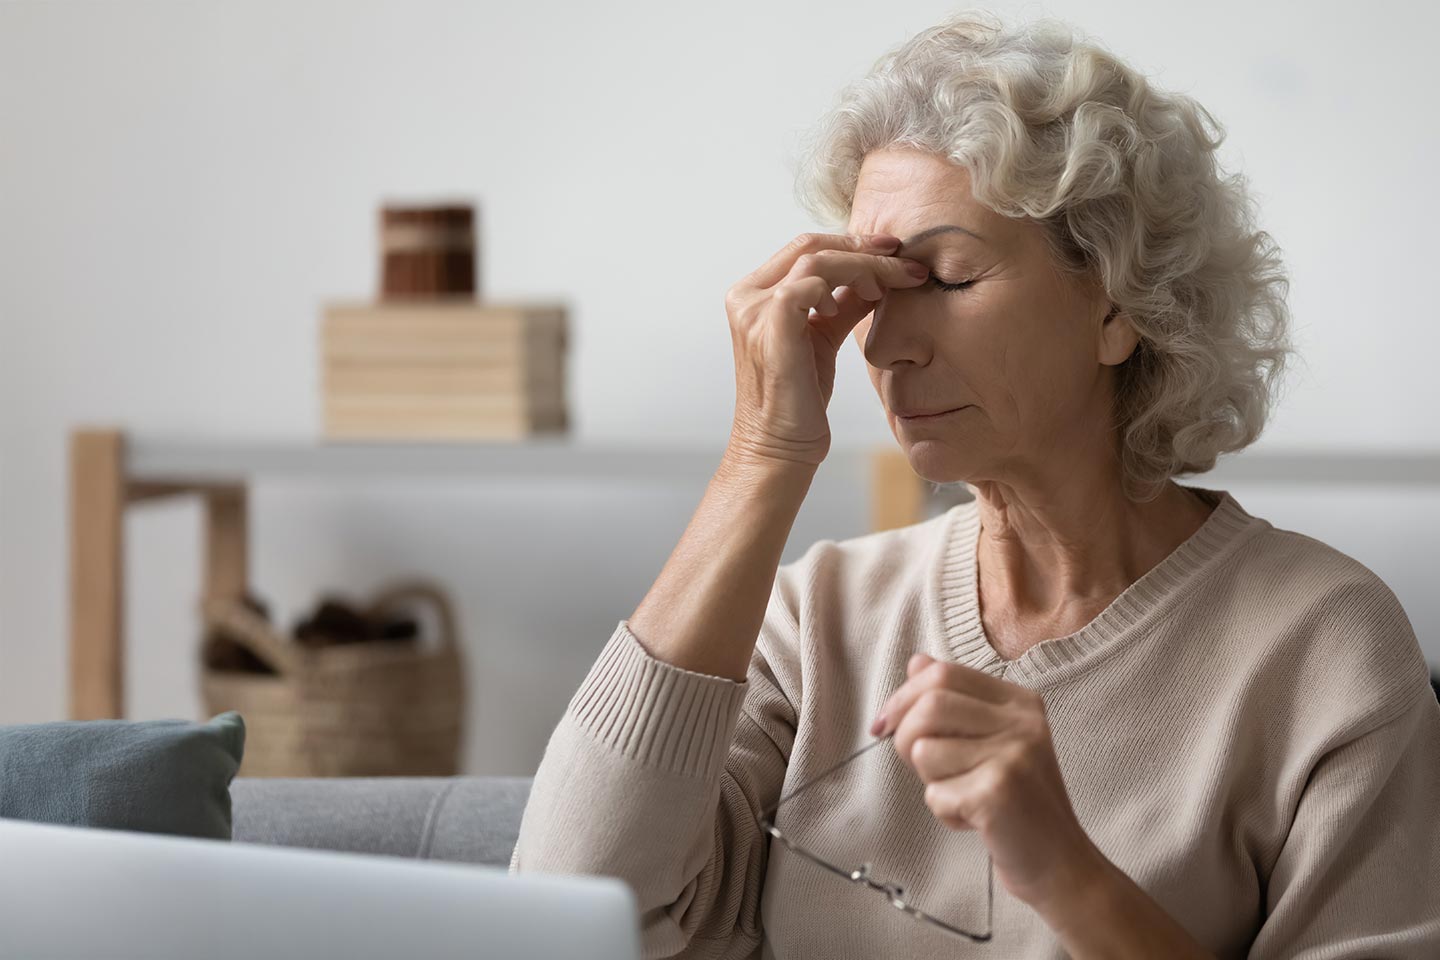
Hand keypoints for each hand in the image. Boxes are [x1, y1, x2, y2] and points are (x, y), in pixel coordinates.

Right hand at [723, 232, 929, 468]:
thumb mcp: (824, 338)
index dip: (851, 243)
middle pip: (810, 244)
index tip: (892, 253)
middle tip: (904, 257)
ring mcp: (754, 309)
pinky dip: (841, 286)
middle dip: (862, 246)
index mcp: (753, 294)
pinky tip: (861, 304)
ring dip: (864, 265)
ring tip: (893, 283)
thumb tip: (875, 277)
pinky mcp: (771, 324)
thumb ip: (843, 303)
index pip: (804, 249)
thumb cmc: (800, 400)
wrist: (779, 447)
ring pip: (816, 258)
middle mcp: (746, 296)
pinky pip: (811, 283)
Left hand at [872, 652, 1104, 911]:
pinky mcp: (998, 791)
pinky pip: (935, 793)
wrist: (1059, 863)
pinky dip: (944, 812)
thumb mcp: (990, 742)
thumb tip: (916, 661)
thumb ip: (955, 701)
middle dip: (905, 739)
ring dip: (930, 781)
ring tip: (962, 795)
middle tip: (920, 768)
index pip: (941, 673)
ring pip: (924, 749)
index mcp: (1018, 701)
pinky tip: (975, 820)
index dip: (901, 697)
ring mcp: (1013, 754)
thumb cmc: (1016, 803)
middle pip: (928, 704)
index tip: (884, 726)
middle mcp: (1021, 721)